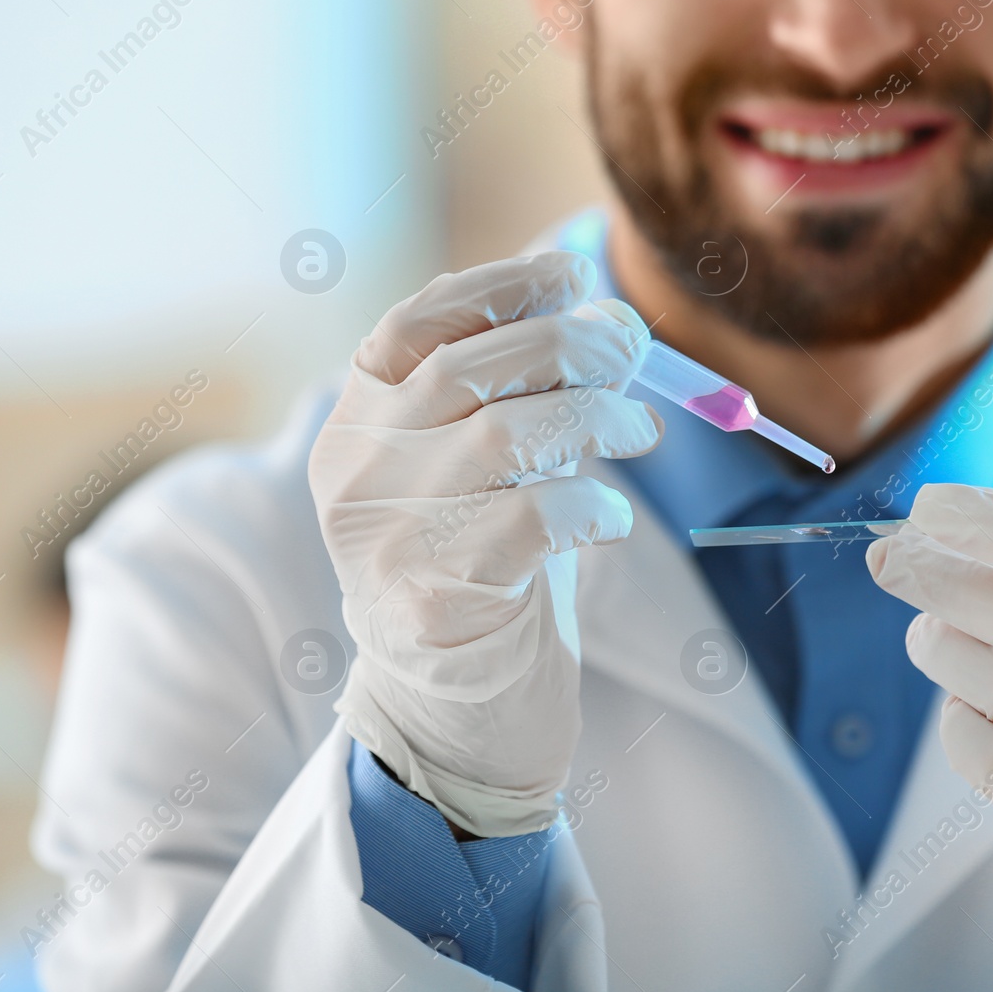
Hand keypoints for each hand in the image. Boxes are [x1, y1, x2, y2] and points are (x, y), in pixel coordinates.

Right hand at [309, 251, 661, 837]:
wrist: (455, 717)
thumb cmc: (485, 575)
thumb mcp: (483, 472)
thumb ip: (516, 396)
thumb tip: (605, 317)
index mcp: (355, 428)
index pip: (409, 327)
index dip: (495, 286)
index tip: (571, 274)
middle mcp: (354, 475)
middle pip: (465, 370)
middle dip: (568, 346)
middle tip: (633, 355)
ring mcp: (385, 541)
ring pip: (504, 436)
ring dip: (593, 418)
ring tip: (638, 434)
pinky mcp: (433, 603)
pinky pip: (532, 521)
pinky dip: (591, 507)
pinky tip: (609, 522)